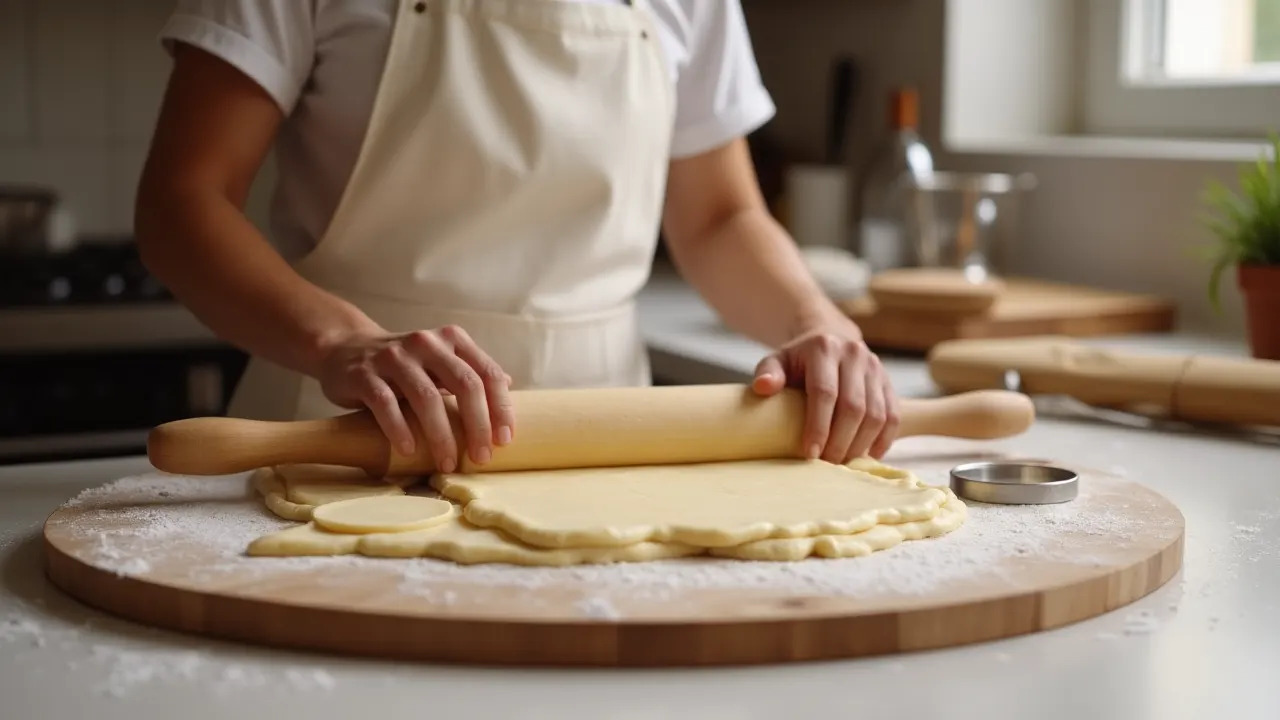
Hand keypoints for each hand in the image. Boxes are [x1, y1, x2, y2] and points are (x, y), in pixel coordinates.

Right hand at [317, 325, 513, 471]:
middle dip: (477, 425)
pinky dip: (400, 429)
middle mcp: (426, 343)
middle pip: (464, 384)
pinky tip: (409, 450)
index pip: (487, 373)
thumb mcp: (439, 361)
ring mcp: (394, 356)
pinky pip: (386, 402)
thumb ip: (469, 371)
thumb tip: (509, 385)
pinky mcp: (364, 373)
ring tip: (446, 463)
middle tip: (481, 457)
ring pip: (427, 397)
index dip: (500, 408)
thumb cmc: (403, 365)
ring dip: (441, 435)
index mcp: (451, 339)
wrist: (344, 349)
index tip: (504, 440)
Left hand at [751, 327, 899, 462]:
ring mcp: (875, 367)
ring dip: (860, 444)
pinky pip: (892, 416)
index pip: (824, 393)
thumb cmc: (798, 360)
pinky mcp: (888, 381)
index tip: (810, 453)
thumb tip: (762, 387)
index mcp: (824, 348)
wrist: (830, 338)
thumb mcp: (777, 360)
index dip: (818, 426)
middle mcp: (854, 354)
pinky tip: (868, 456)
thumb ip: (768, 373)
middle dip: (840, 442)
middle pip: (853, 407)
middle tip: (826, 465)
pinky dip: (882, 440)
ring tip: (842, 463)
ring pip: (876, 414)